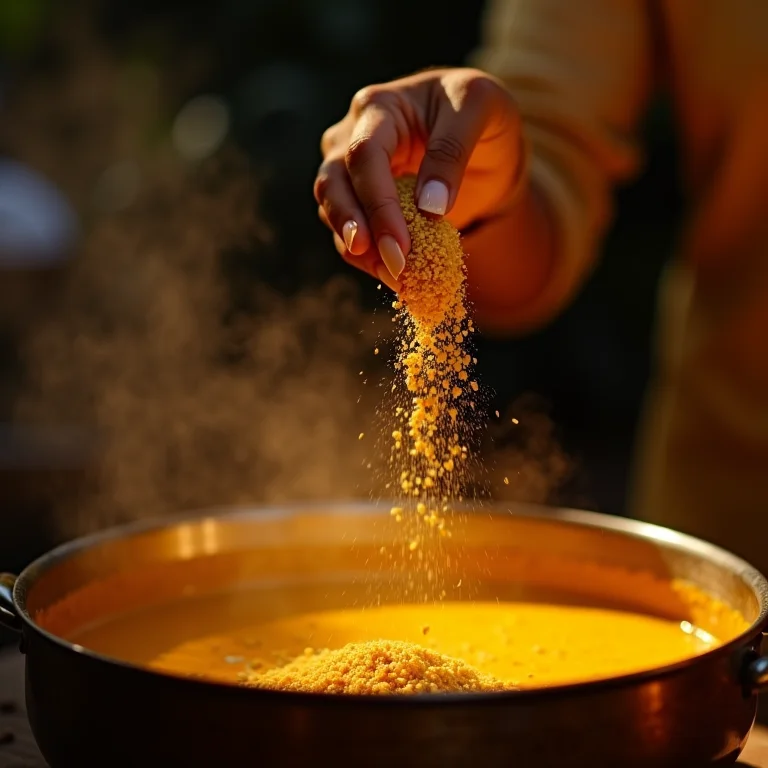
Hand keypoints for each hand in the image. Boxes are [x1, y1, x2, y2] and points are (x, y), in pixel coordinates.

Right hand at [314, 68, 524, 290]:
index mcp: (378, 107)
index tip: (399, 245)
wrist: (483, 136)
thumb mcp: (480, 108)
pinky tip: (401, 280)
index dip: (378, 203)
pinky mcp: (360, 206)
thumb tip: (429, 208)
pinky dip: (371, 261)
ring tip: (399, 279)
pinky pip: (353, 237)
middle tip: (390, 266)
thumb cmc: (480, 112)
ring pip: (332, 214)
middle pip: (332, 185)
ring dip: (361, 252)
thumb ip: (453, 149)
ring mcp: (350, 174)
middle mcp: (351, 138)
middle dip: (355, 230)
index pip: (364, 155)